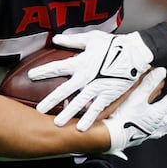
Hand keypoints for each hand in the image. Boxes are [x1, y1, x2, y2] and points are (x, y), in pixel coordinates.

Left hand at [32, 31, 155, 129]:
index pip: (57, 68)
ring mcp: (97, 88)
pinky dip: (88, 119)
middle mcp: (86, 77)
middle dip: (51, 100)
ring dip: (67, 114)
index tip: (30, 76)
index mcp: (81, 62)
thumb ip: (73, 40)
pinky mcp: (108, 95)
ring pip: (79, 103)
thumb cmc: (114, 44)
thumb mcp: (92, 38)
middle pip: (64, 90)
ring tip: (56, 124)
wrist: (136, 53)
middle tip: (39, 110)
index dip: (43, 72)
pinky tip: (80, 128)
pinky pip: (96, 109)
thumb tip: (55, 39)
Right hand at [103, 68, 166, 155]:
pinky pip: (149, 136)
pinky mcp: (138, 139)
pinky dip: (153, 134)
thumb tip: (162, 71)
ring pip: (162, 129)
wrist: (112, 137)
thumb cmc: (124, 117)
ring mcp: (147, 133)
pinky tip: (150, 134)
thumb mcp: (137, 97)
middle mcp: (155, 125)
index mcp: (157, 114)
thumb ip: (149, 84)